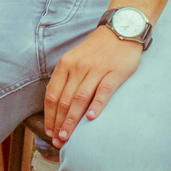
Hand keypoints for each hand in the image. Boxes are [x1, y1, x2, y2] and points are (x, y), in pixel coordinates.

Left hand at [44, 25, 144, 144]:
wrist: (120, 30)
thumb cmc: (97, 49)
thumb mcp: (75, 58)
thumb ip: (66, 78)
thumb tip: (57, 105)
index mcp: (65, 64)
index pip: (52, 95)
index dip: (50, 116)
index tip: (49, 132)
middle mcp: (78, 67)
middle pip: (65, 100)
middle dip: (59, 123)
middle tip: (58, 140)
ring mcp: (96, 70)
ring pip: (80, 98)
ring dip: (72, 120)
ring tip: (69, 136)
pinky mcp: (114, 72)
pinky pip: (103, 91)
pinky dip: (96, 105)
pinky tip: (91, 118)